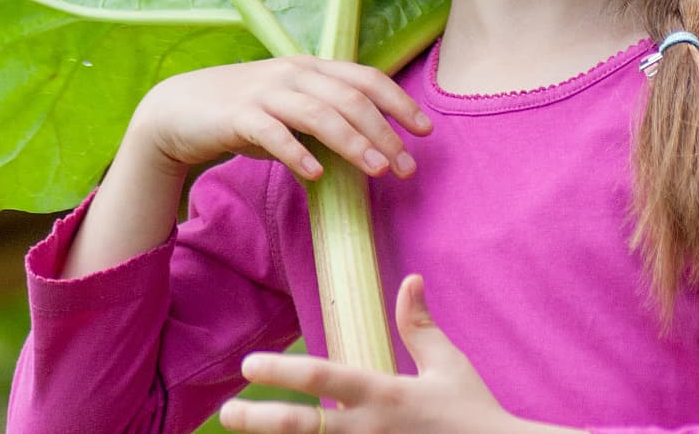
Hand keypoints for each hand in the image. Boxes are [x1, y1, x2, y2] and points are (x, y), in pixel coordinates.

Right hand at [137, 56, 431, 182]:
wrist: (180, 109)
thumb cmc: (246, 113)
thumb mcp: (293, 110)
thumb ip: (329, 121)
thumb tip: (375, 147)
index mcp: (312, 68)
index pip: (366, 78)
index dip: (399, 102)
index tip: (425, 130)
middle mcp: (293, 73)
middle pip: (350, 99)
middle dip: (384, 132)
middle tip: (407, 167)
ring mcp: (265, 92)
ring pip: (319, 113)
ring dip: (352, 142)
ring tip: (377, 169)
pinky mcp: (237, 115)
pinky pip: (273, 133)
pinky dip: (297, 153)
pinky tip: (316, 175)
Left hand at [219, 274, 523, 433]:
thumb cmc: (472, 411)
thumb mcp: (448, 365)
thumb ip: (421, 326)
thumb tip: (409, 280)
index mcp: (387, 395)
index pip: (327, 378)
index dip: (286, 370)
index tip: (250, 365)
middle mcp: (372, 431)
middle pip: (305, 428)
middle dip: (262, 420)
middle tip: (227, 411)